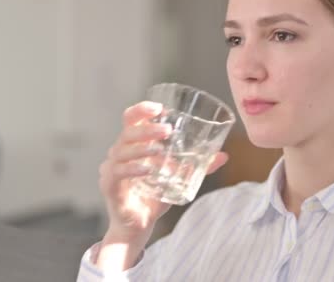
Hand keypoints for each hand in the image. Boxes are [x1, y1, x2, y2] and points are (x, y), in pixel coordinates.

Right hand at [98, 101, 228, 242]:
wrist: (139, 226)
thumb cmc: (154, 197)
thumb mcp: (179, 178)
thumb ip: (199, 167)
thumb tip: (223, 156)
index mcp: (133, 145)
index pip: (131, 120)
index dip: (141, 110)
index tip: (159, 108)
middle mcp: (119, 153)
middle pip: (127, 132)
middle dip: (147, 129)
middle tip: (168, 129)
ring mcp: (111, 169)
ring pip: (122, 150)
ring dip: (141, 147)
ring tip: (158, 149)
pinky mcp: (110, 185)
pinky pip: (118, 172)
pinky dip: (133, 169)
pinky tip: (147, 169)